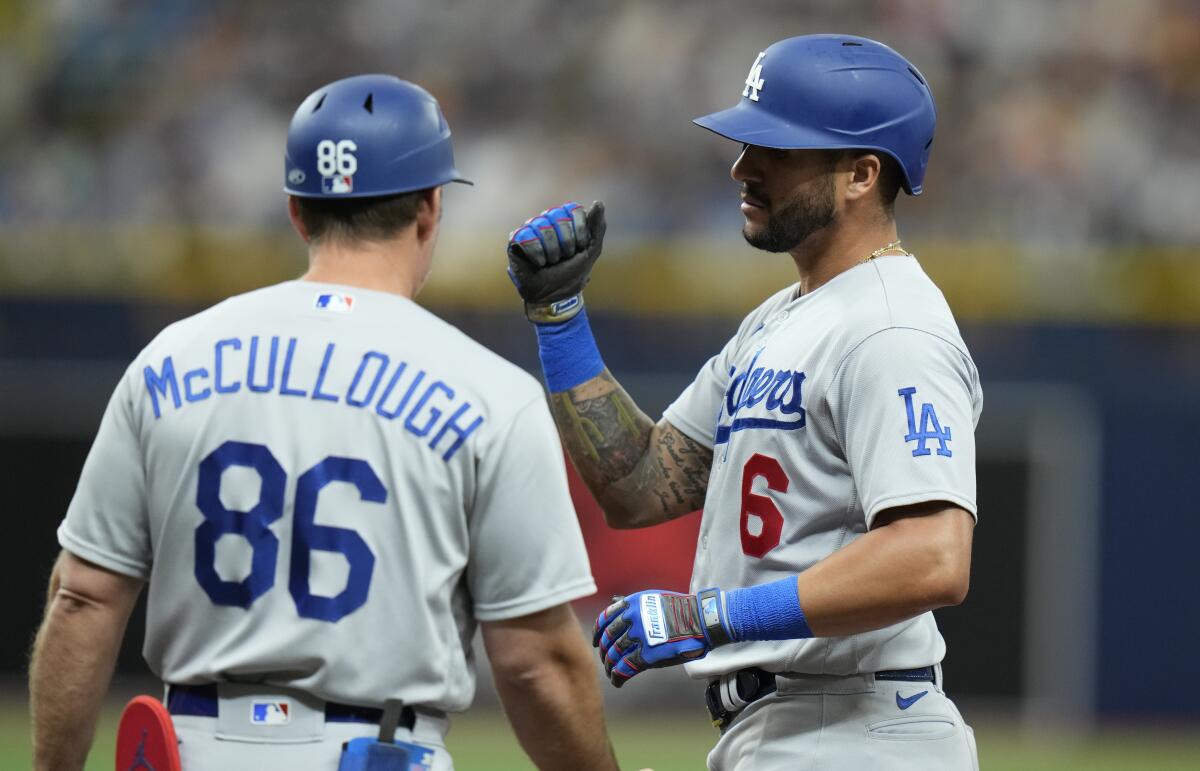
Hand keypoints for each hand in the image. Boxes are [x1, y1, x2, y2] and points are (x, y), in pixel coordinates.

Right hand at [507, 201, 605, 319]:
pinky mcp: (515, 240)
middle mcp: (546, 220)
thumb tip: (598, 202)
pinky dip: (537, 254)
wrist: (554, 296)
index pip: (573, 209)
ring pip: (542, 226)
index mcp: (564, 219)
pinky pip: (526, 236)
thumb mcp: (591, 250)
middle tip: (563, 258)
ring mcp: (530, 229)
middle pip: (558, 216)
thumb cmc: (572, 273)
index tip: (580, 247)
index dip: (579, 230)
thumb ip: (597, 226)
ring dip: (552, 251)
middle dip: (566, 243)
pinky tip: (539, 263)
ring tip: (551, 262)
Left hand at [592, 589, 726, 686]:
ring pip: (614, 654)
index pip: (606, 619)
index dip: (598, 632)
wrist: (702, 620)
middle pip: (608, 638)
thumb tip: (618, 607)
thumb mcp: (654, 600)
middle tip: (605, 659)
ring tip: (610, 672)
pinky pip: (625, 668)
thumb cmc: (682, 611)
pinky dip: (618, 676)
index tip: (597, 641)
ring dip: (609, 666)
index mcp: (632, 604)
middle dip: (604, 651)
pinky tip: (617, 681)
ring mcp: (639, 637)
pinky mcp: (647, 655)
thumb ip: (636, 607)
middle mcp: (632, 618)